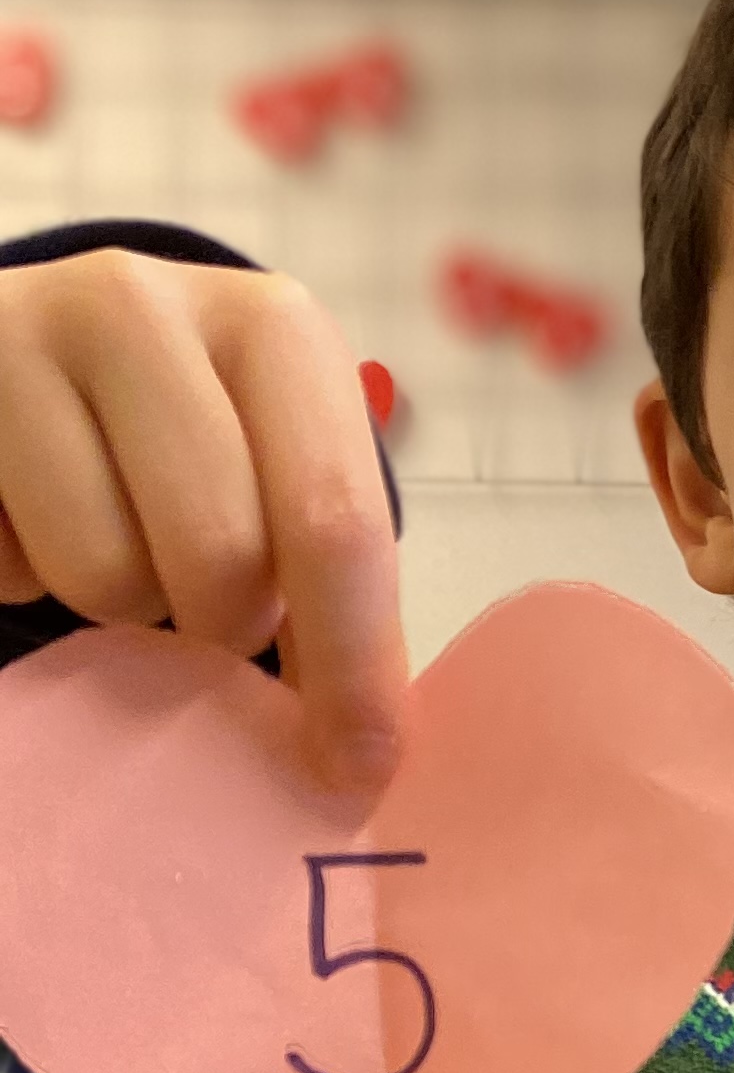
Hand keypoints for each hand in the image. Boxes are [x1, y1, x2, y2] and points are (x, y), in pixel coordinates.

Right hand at [0, 247, 400, 791]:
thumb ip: (324, 568)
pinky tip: (27, 517)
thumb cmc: (176, 427)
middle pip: (221, 560)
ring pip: (104, 577)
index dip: (353, 662)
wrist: (17, 345)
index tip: (360, 766)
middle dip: (224, 623)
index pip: (335, 520)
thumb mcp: (271, 459)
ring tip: (110, 534)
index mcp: (272, 326)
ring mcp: (24, 340)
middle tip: (205, 600)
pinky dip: (25, 576)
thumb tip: (359, 742)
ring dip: (121, 601)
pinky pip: (10, 568)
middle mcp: (146, 306)